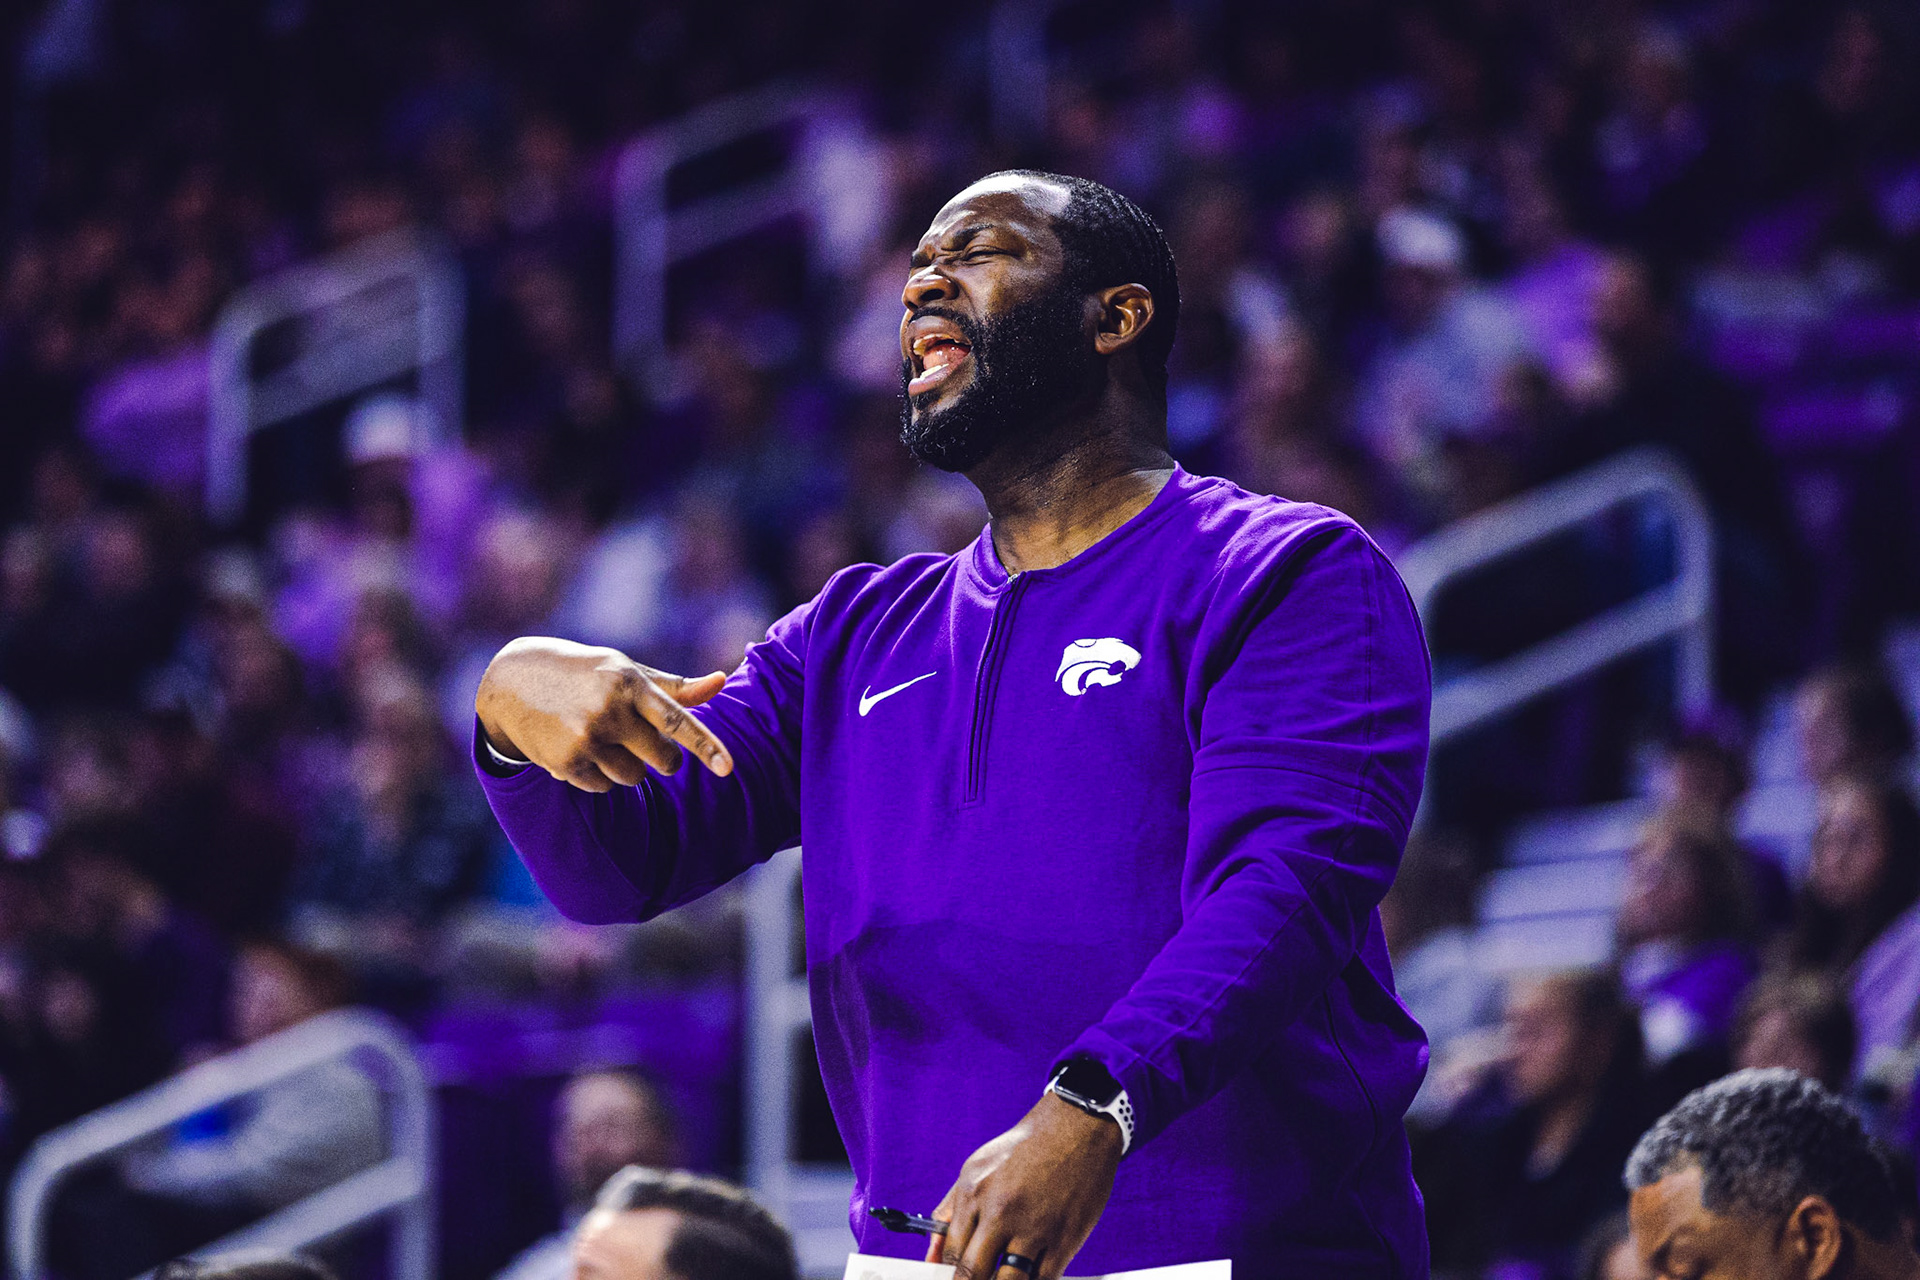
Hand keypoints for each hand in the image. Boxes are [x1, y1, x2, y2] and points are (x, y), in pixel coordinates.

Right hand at [475, 637, 734, 790]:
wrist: (512, 682)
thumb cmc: (584, 675)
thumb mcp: (625, 672)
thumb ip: (674, 687)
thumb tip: (720, 682)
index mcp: (630, 683)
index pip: (678, 719)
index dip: (706, 746)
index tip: (729, 768)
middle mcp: (609, 710)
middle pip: (664, 760)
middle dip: (663, 759)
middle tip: (642, 741)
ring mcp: (587, 738)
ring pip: (634, 778)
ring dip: (627, 767)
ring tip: (599, 738)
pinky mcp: (566, 763)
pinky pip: (604, 788)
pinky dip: (598, 775)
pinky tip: (577, 748)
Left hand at [927, 1093, 1121, 1279]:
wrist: (1076, 1127)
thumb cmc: (1024, 1150)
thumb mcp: (976, 1169)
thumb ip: (951, 1211)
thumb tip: (931, 1253)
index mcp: (974, 1192)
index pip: (950, 1253)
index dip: (948, 1274)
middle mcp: (1001, 1211)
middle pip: (973, 1273)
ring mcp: (1034, 1227)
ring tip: (1002, 1278)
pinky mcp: (1065, 1237)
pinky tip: (1029, 1274)